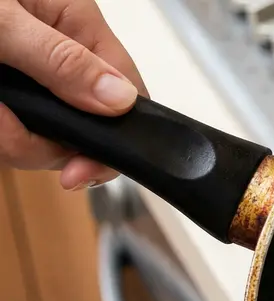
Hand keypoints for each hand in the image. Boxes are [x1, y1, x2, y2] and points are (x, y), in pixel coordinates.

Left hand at [0, 0, 146, 188]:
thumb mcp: (1, 24)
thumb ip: (60, 62)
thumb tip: (119, 100)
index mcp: (73, 20)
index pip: (125, 91)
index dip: (111, 138)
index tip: (79, 170)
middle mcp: (55, 50)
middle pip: (80, 125)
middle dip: (38, 141)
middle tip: (3, 130)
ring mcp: (25, 75)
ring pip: (38, 135)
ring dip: (6, 136)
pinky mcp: (3, 92)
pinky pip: (8, 129)